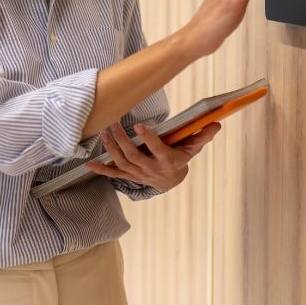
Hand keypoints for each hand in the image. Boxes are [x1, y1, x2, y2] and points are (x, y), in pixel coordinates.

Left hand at [84, 121, 222, 190]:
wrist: (171, 180)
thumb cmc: (181, 158)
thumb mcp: (192, 148)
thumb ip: (202, 135)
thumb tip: (217, 123)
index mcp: (167, 161)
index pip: (157, 150)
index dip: (148, 139)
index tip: (139, 126)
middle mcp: (151, 169)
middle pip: (134, 156)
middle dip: (122, 141)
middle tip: (114, 124)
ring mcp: (138, 174)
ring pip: (122, 163)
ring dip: (111, 149)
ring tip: (104, 132)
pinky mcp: (129, 175)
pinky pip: (113, 174)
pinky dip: (101, 169)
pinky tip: (88, 163)